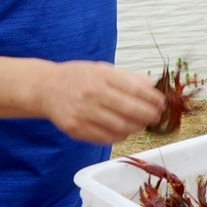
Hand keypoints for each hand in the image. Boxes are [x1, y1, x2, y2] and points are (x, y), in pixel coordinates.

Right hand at [39, 62, 165, 144]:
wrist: (46, 88)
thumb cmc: (76, 77)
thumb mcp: (101, 69)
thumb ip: (127, 77)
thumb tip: (152, 85)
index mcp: (100, 76)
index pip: (135, 89)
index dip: (152, 99)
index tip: (161, 102)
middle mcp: (91, 94)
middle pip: (130, 110)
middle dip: (149, 115)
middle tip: (156, 116)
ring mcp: (83, 114)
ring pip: (121, 127)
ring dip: (136, 127)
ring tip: (141, 123)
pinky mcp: (77, 130)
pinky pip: (106, 138)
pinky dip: (121, 135)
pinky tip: (125, 130)